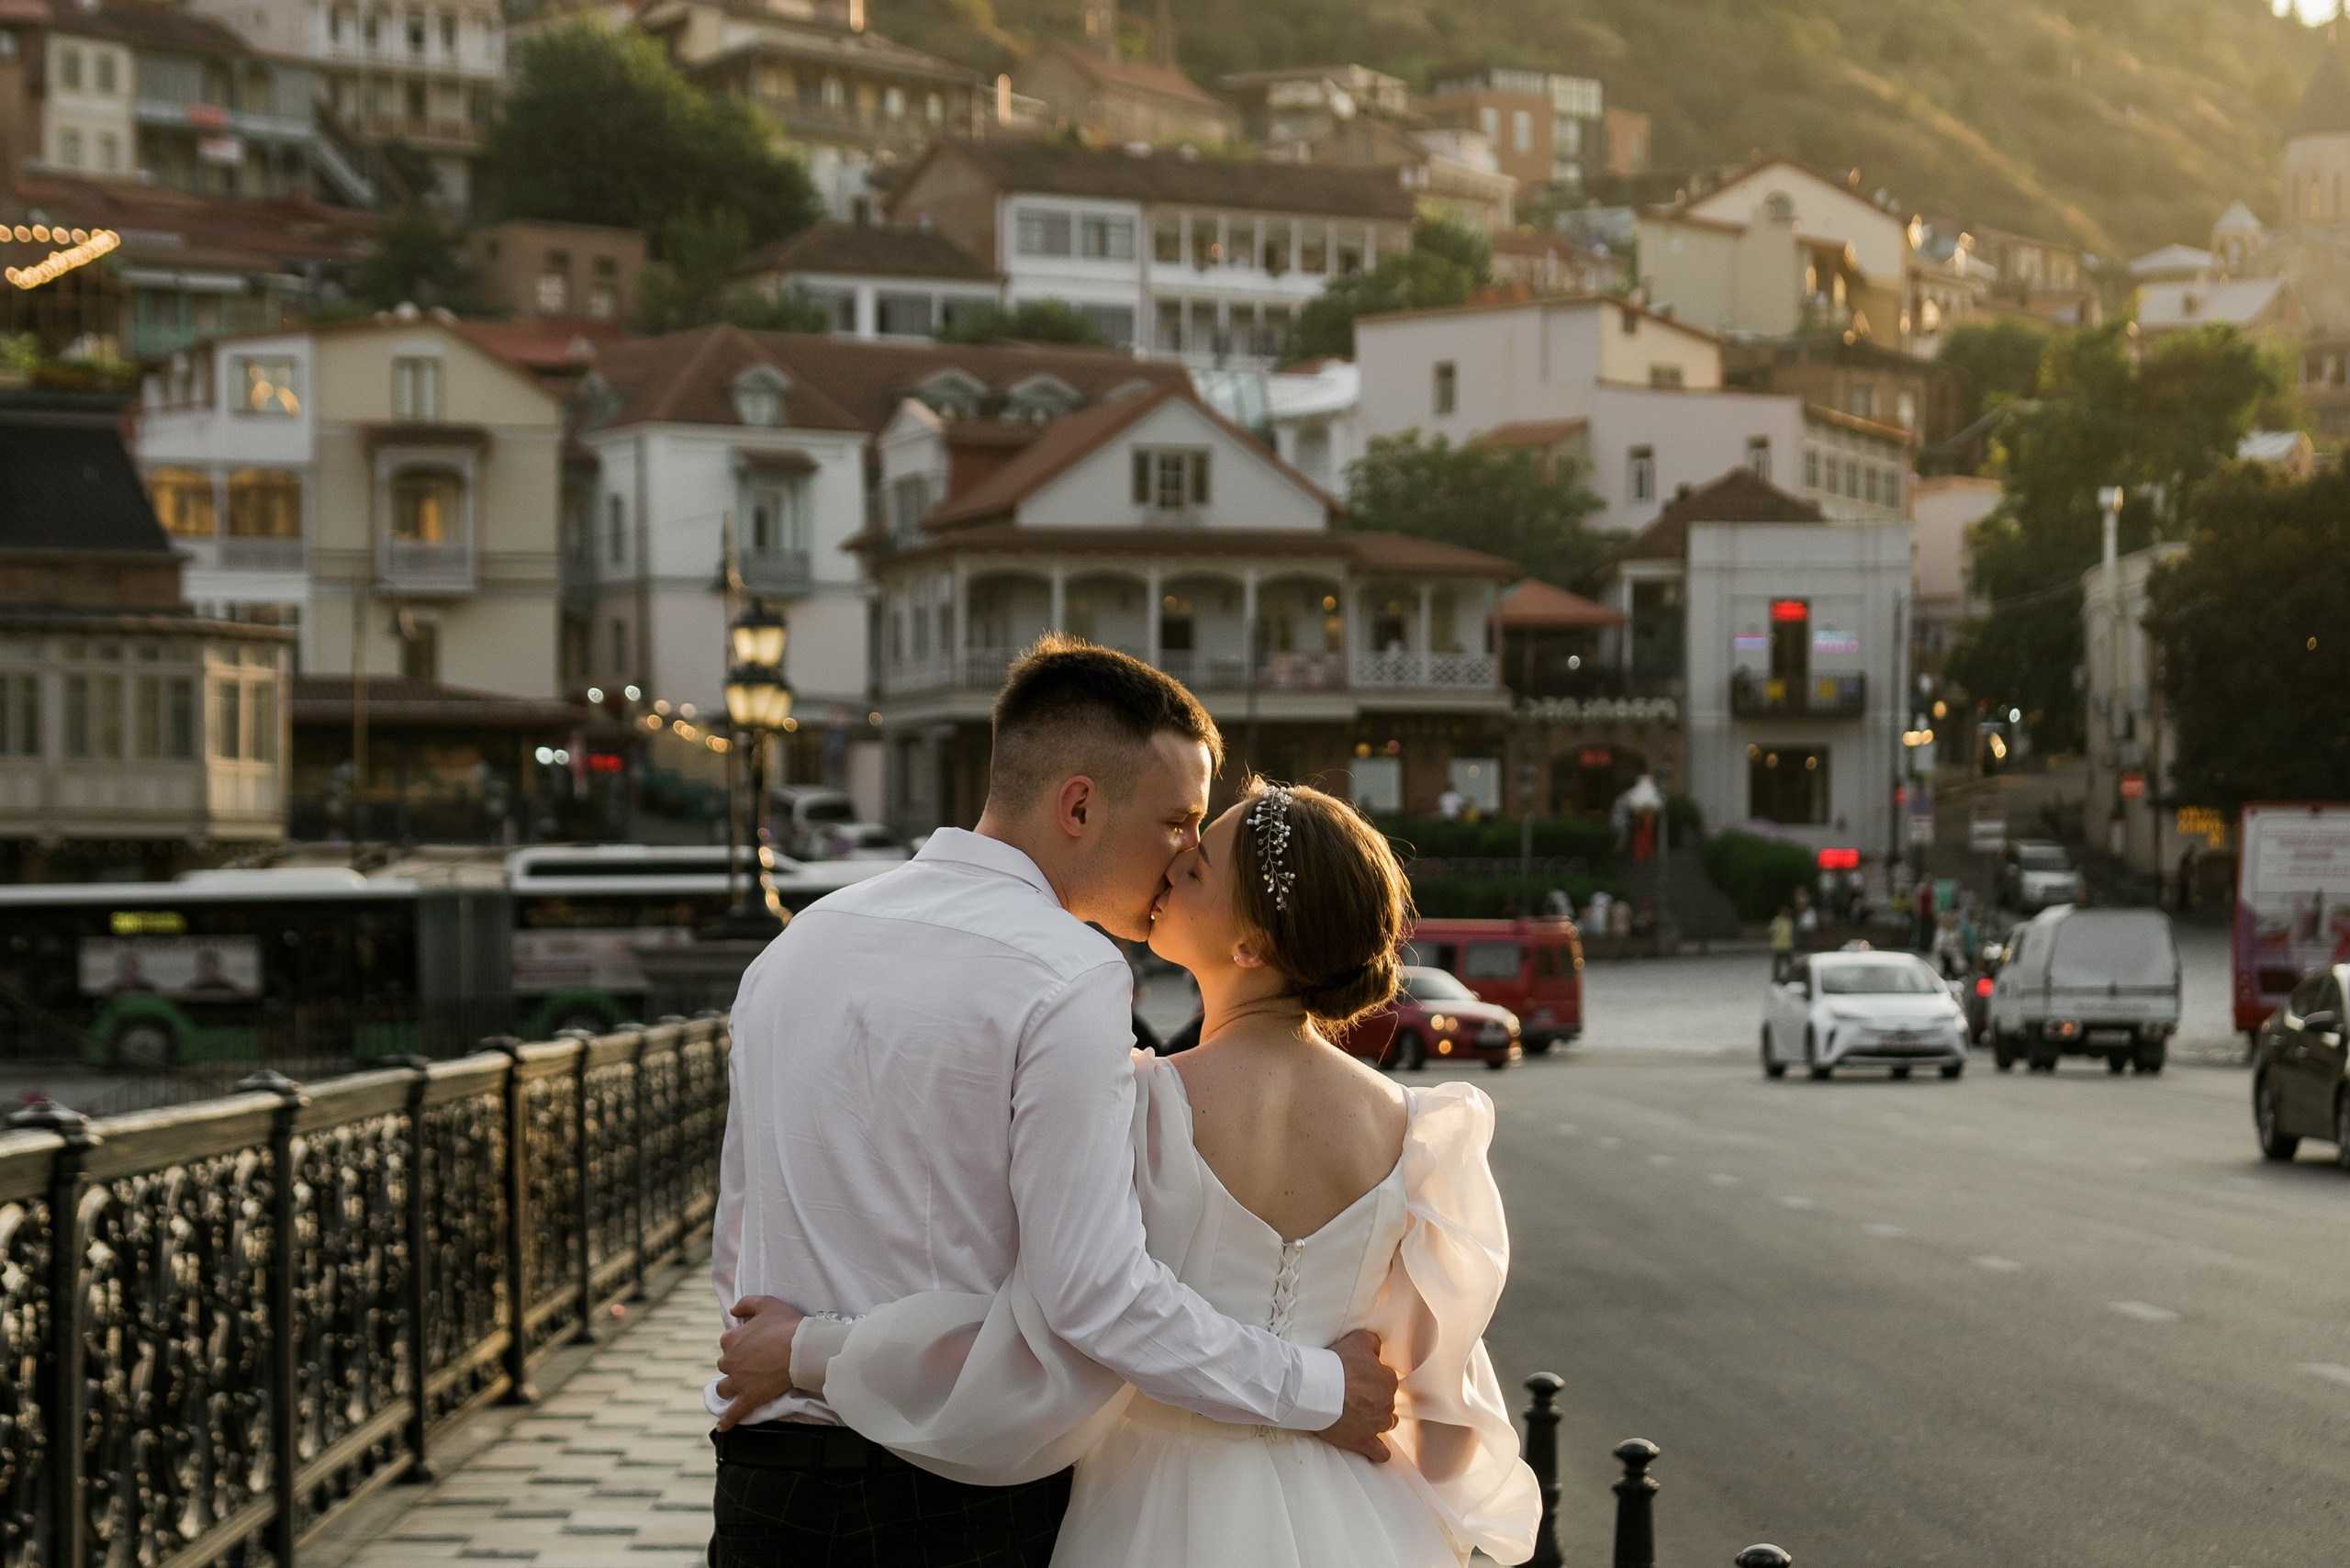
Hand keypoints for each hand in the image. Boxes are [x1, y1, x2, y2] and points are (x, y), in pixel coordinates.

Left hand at [713, 1295, 805, 1430]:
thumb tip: (732, 1310)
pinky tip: (723, 1426)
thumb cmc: (787, 1324)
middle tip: (751, 1364)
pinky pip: (733, 1412)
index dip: (738, 1343)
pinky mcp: (749, 1397)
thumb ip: (746, 1304)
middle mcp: (730, 1361)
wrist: (802, 1348)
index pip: (726, 1342)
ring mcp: (738, 1381)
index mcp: (731, 1339)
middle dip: (734, 1365)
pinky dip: (726, 1420)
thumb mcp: (766, 1303)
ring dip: (728, 1388)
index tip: (750, 1345)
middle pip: (724, 1365)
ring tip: (736, 1389)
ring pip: (723, 1388)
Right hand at [1313, 1328, 1397, 1462]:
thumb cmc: (1336, 1365)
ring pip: (1387, 1424)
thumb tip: (1378, 1348)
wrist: (1316, 1390)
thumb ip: (1373, 1342)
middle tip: (1355, 1394)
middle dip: (1374, 1398)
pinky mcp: (1364, 1441)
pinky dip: (1380, 1451)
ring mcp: (1376, 1424)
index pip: (1387, 1378)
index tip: (1359, 1377)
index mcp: (1387, 1380)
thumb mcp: (1358, 1340)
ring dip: (1378, 1420)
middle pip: (1386, 1401)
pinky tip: (1376, 1449)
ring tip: (1363, 1416)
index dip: (1372, 1377)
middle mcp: (1386, 1403)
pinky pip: (1380, 1452)